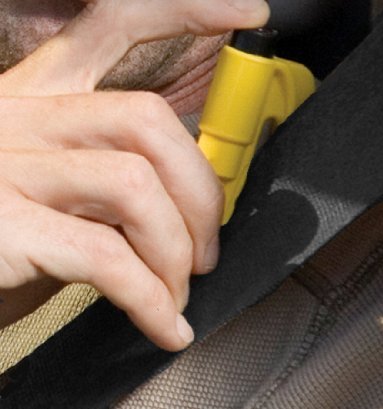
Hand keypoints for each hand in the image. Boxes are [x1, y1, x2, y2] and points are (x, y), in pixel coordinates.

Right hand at [0, 0, 269, 350]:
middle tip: (207, 250)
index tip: (246, 12)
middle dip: (201, 192)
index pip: (115, 25)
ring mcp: (5, 166)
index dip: (185, 12)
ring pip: (135, 185)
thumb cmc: (4, 241)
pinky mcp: (0, 225)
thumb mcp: (64, 196)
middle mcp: (21, 117)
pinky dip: (150, 299)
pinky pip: (106, 257)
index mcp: (42, 99)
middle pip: (147, 120)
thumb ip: (118, 185)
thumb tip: (193, 202)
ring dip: (175, 251)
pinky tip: (164, 326)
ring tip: (177, 291)